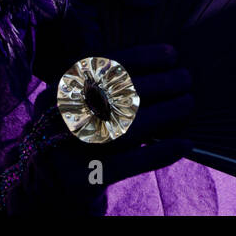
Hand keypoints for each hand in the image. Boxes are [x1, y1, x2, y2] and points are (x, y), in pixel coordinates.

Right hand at [12, 44, 192, 211]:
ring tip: (189, 103)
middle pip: (121, 94)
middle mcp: (61, 114)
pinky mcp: (81, 179)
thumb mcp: (82, 98)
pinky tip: (185, 144)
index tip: (172, 54)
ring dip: (165, 113)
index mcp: (62, 87)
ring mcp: (68, 148)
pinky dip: (159, 153)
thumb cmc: (79, 129)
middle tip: (187, 79)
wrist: (47, 181)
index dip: (144, 57)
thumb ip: (110, 81)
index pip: (106, 65)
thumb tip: (165, 63)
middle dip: (161, 83)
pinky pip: (126, 165)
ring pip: (126, 127)